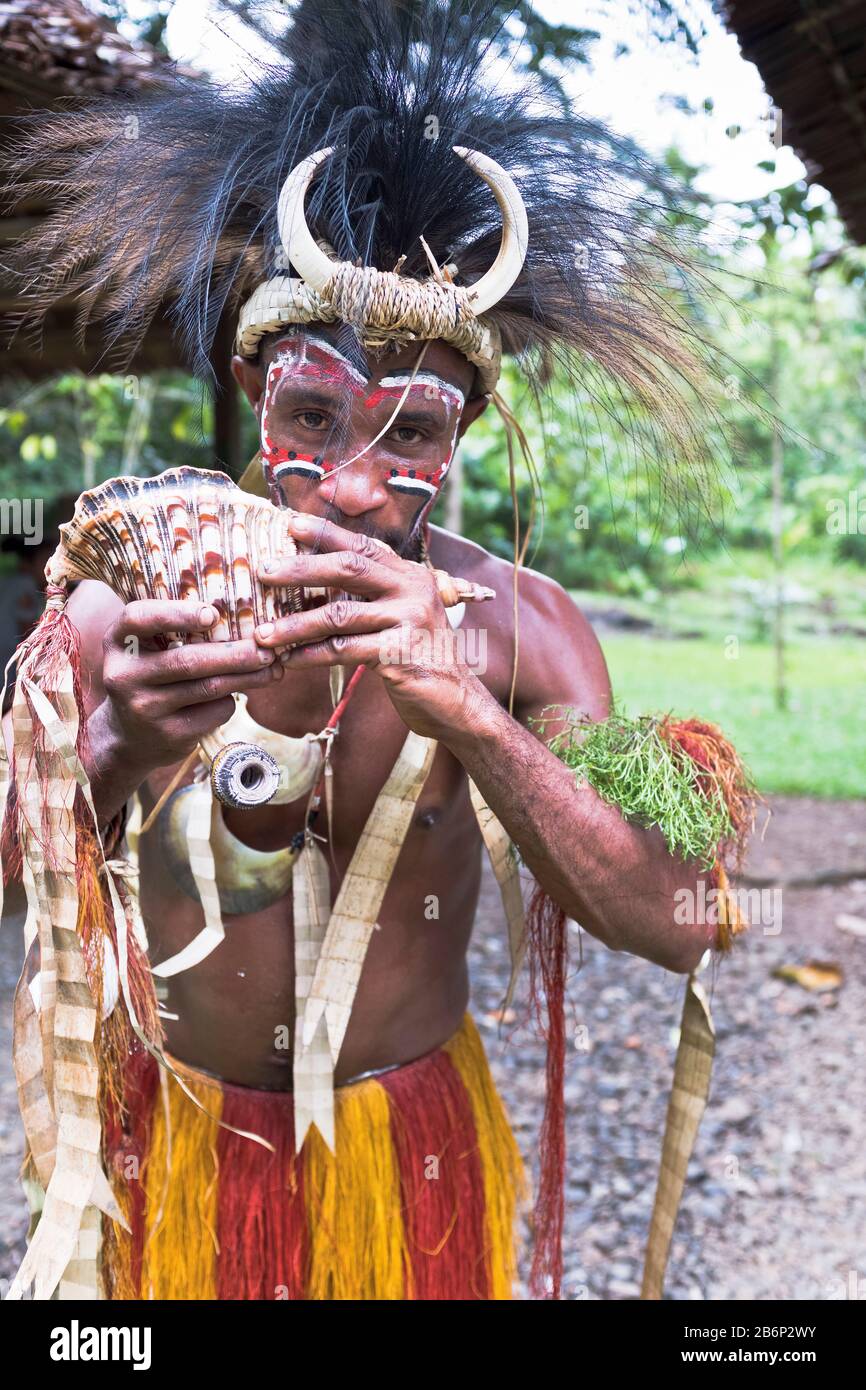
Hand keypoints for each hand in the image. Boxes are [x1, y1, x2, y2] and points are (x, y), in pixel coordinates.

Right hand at [99, 599, 283, 770]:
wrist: (129, 737)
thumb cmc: (149, 678)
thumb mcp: (145, 650)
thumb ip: (172, 630)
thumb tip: (240, 614)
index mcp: (118, 642)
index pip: (139, 619)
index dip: (176, 614)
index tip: (212, 614)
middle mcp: (124, 675)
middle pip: (187, 660)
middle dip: (235, 652)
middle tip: (267, 646)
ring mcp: (145, 708)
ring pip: (207, 687)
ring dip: (246, 676)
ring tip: (272, 667)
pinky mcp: (168, 734)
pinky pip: (214, 712)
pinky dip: (232, 701)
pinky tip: (239, 694)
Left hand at [254, 514, 483, 738]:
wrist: (456, 702)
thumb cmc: (418, 658)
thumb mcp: (400, 617)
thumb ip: (371, 596)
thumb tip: (314, 580)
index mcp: (410, 575)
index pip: (363, 546)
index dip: (325, 533)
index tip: (290, 523)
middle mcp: (413, 590)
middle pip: (348, 569)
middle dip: (301, 569)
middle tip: (264, 573)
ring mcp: (410, 620)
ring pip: (339, 615)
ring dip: (295, 626)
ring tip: (263, 635)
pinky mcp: (401, 653)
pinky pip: (344, 650)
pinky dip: (311, 656)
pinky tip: (289, 661)